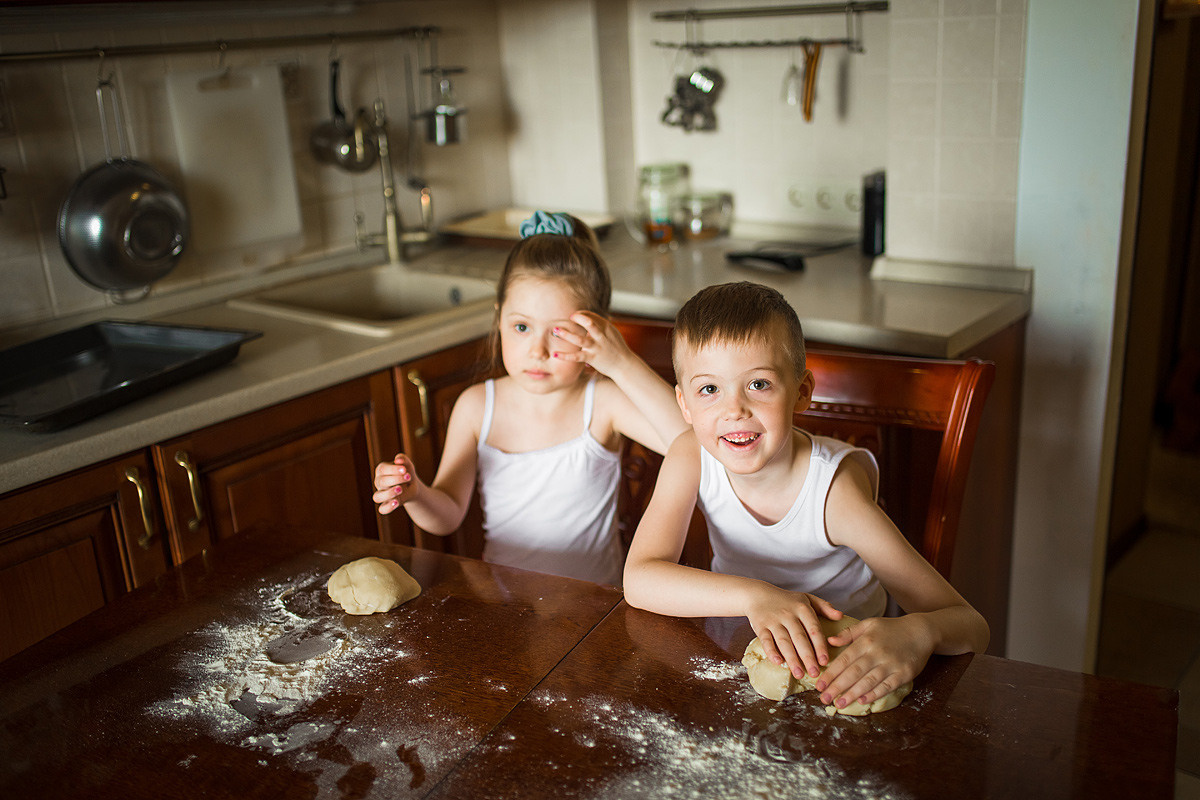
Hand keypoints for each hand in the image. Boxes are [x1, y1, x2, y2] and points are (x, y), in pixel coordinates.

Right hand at [372, 454, 418, 513]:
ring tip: (401, 489)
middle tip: (408, 477)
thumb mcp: (407, 464)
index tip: (405, 469)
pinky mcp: (386, 505)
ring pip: (377, 497)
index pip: (382, 470)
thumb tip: (398, 460)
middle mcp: (378, 483)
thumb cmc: (407, 473)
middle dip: (395, 479)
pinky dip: (388, 507)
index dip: (393, 469)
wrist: (412, 486)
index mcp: (381, 470)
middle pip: (381, 482)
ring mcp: (381, 494)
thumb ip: (403, 459)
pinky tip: (397, 502)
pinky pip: (382, 509)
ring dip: (389, 493)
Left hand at [551, 311, 633, 376]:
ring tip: (555, 330)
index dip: (581, 314)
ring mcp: (596, 347)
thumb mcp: (612, 333)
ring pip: (579, 339)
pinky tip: (555, 354)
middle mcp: (601, 336)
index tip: (574, 316)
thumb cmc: (617, 348)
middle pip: (588, 323)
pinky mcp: (592, 358)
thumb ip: (600, 326)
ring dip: (566, 334)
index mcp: (606, 327)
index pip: (592, 316)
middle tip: (568, 317)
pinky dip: (565, 356)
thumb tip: (588, 318)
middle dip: (577, 318)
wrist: (624, 365)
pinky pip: (576, 356)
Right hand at [746, 585, 843, 679]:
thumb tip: (840, 616)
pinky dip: (771, 651)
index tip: (825, 661)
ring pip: (784, 641)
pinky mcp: (760, 626)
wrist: (757, 594)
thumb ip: (824, 607)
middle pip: (799, 638)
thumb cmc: (787, 600)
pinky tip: (779, 663)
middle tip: (814, 673)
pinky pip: (766, 640)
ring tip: (799, 674)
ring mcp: (773, 620)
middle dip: (807, 657)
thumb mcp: (807, 599)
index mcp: (802, 608)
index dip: (819, 646)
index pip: (813, 629)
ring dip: (792, 659)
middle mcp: (788, 614)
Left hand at [816, 615, 934, 709]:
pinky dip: (874, 694)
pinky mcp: (904, 674)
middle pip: (853, 673)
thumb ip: (848, 633)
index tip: (819, 684)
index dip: (831, 673)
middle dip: (837, 687)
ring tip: (839, 704)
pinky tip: (862, 701)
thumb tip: (829, 641)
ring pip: (868, 681)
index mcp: (866, 641)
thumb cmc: (891, 628)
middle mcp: (877, 653)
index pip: (844, 659)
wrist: (920, 631)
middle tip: (823, 698)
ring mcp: (891, 664)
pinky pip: (887, 686)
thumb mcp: (869, 624)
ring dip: (852, 694)